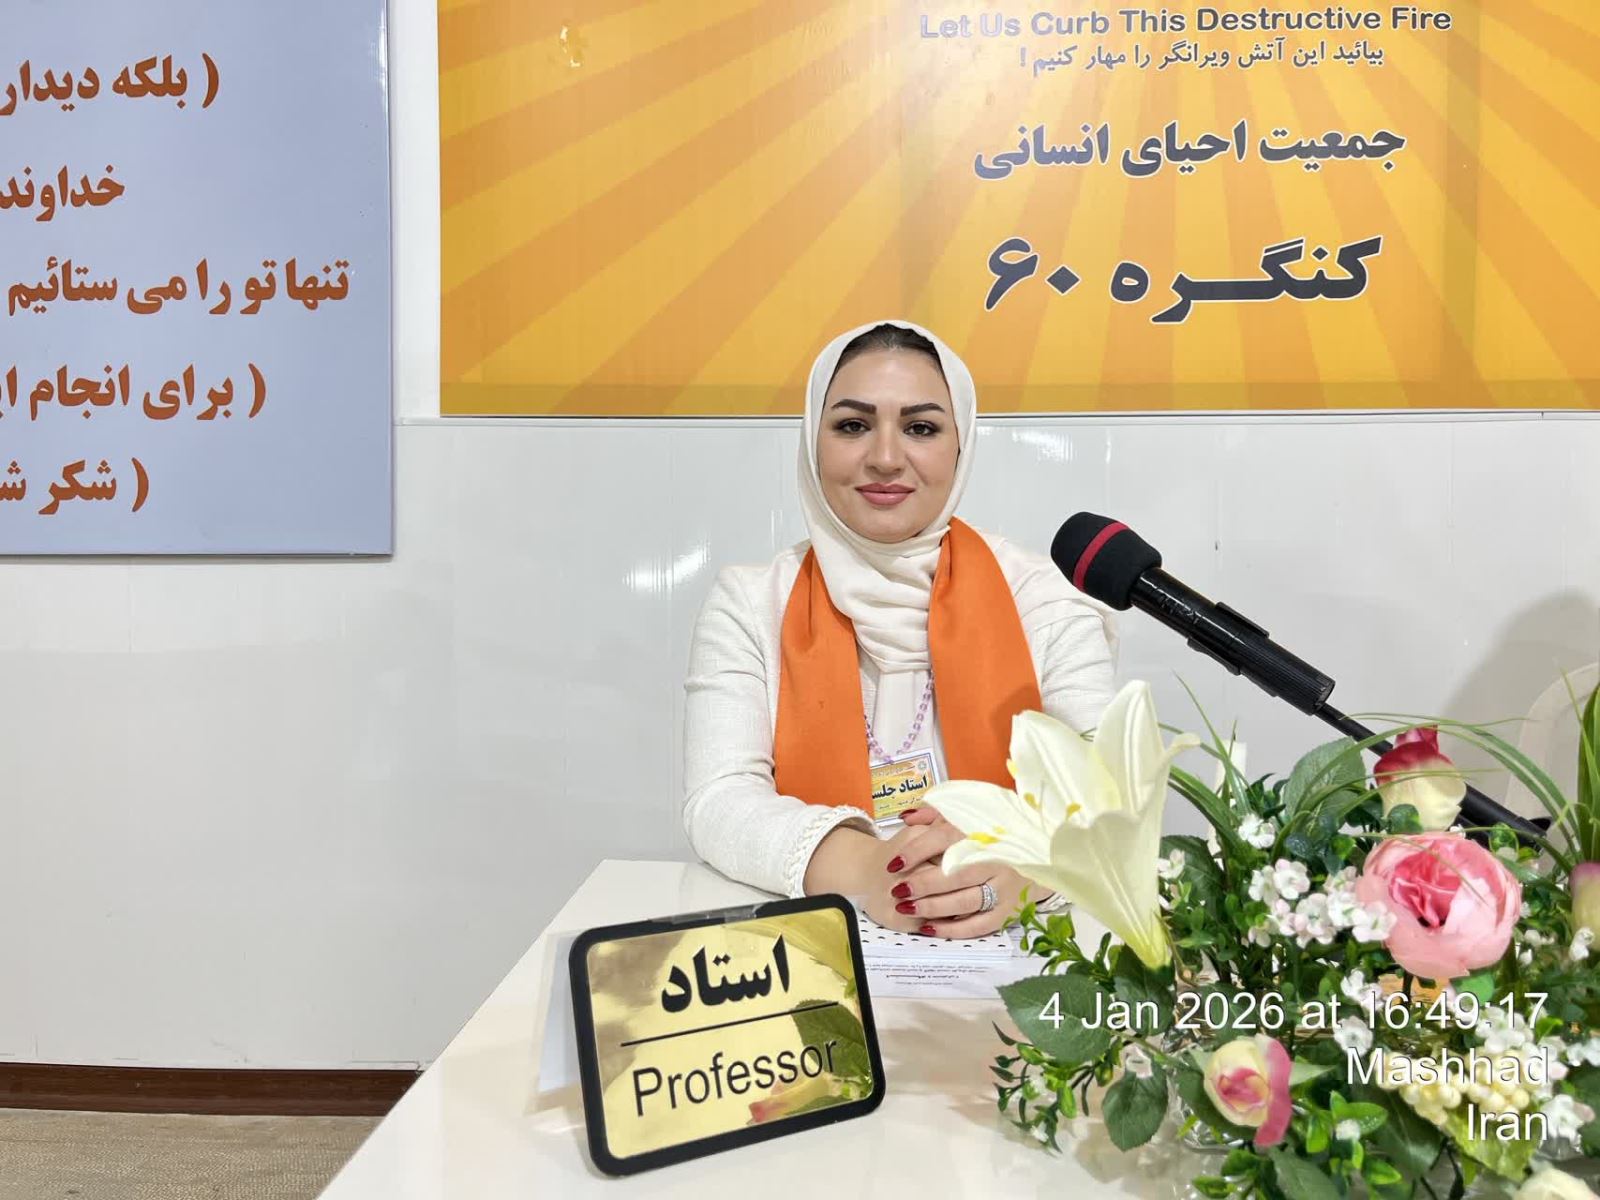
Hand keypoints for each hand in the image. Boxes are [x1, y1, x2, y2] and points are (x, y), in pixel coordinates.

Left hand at [877, 806, 1041, 938]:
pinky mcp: (1009, 908)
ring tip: (907, 908)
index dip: (916, 853)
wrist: (1040, 850)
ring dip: (933, 907)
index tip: (894, 864)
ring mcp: (1004, 885)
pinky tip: (929, 927)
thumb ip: (934, 814)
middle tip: (897, 890)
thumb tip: (905, 818)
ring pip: (965, 901)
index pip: (944, 840)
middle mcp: (996, 858)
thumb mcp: (967, 815)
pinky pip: (979, 924)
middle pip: (955, 874)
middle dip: (922, 884)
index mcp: (983, 831)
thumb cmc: (993, 833)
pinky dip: (953, 929)